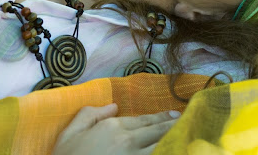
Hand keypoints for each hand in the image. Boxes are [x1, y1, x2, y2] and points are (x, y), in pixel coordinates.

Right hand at [52, 104, 180, 154]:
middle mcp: (128, 141)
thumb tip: (113, 106)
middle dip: (173, 124)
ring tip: (186, 133)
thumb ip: (90, 114)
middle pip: (157, 131)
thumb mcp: (70, 132)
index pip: (143, 120)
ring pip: (161, 145)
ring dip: (174, 138)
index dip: (161, 116)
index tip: (175, 114)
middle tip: (187, 120)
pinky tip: (175, 149)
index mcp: (112, 127)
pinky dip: (167, 152)